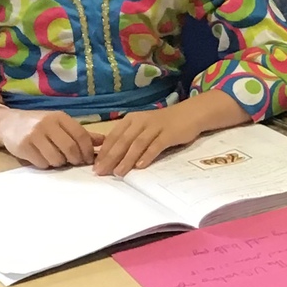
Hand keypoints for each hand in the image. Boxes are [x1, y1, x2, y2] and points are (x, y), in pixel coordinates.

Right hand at [0, 107, 95, 167]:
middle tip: (74, 162)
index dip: (87, 151)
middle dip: (75, 159)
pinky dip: (46, 165)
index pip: (81, 135)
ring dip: (60, 163)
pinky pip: (42, 163)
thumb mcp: (60, 124)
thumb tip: (103, 141)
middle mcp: (47, 123)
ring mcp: (34, 134)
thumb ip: (81, 133)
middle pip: (70, 148)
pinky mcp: (24, 146)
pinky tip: (42, 158)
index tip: (88, 159)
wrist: (7, 124)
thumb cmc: (39, 125)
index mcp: (60, 117)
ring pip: (56, 158)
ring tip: (56, 158)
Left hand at [88, 99, 216, 175]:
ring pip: (137, 144)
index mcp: (131, 119)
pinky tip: (140, 166)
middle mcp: (140, 121)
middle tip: (101, 172)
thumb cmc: (164, 124)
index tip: (95, 166)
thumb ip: (130, 138)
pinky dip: (147, 156)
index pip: (113, 136)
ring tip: (118, 172)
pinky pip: (156, 146)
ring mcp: (155, 127)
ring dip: (126, 159)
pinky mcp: (169, 133)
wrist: (190, 114)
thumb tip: (112, 157)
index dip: (104, 151)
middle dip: (110, 157)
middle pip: (123, 141)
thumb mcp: (143, 127)